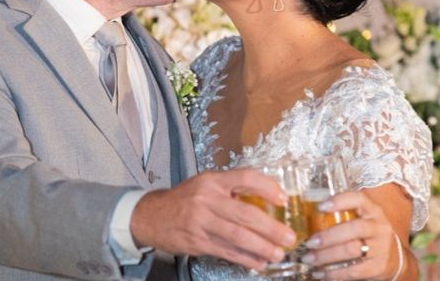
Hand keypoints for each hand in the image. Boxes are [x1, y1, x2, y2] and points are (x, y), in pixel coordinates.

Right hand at [130, 169, 295, 270]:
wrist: (150, 215)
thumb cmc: (184, 199)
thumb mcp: (205, 184)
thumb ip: (230, 189)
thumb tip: (265, 202)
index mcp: (212, 180)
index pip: (245, 178)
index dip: (267, 188)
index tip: (283, 200)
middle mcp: (206, 199)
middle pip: (245, 214)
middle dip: (270, 228)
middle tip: (288, 237)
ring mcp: (201, 222)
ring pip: (237, 236)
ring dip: (261, 247)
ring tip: (278, 253)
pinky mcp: (197, 242)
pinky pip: (227, 251)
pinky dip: (246, 259)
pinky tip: (259, 262)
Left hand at [302, 191, 402, 279]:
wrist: (392, 257)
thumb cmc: (367, 234)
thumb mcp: (361, 219)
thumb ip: (341, 215)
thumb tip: (307, 213)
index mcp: (372, 211)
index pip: (359, 199)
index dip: (340, 201)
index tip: (320, 206)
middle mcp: (379, 227)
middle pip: (354, 229)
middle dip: (328, 236)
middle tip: (309, 243)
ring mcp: (381, 248)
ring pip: (352, 250)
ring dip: (327, 256)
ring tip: (309, 259)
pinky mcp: (378, 267)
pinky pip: (354, 271)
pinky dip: (335, 273)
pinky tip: (321, 274)